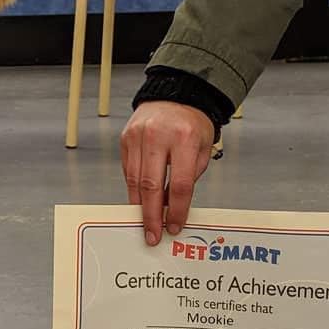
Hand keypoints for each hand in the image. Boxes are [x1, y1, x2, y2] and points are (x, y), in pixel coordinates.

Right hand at [120, 102, 215, 244]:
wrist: (176, 94)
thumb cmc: (191, 123)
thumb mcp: (202, 149)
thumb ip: (189, 177)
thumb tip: (172, 207)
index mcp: (184, 138)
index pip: (180, 184)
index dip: (177, 210)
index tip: (175, 226)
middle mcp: (158, 136)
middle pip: (152, 186)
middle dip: (152, 216)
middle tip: (153, 234)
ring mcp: (138, 136)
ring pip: (135, 181)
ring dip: (140, 206)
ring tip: (145, 222)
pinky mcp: (126, 139)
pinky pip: (128, 171)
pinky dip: (134, 189)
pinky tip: (140, 200)